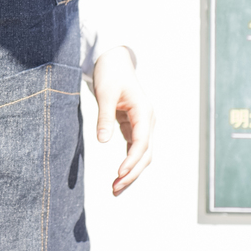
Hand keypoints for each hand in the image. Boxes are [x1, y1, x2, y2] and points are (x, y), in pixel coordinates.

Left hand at [91, 47, 153, 194]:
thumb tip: (102, 140)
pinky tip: (119, 176)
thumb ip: (104, 117)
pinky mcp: (135, 127)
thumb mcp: (105, 94)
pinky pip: (135, 149)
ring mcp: (143, 124)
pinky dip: (128, 163)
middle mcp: (148, 120)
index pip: (141, 142)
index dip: (131, 160)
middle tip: (115, 189)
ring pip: (142, 154)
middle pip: (145, 154)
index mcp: (144, 111)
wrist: (115, 60)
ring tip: (115, 188)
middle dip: (132, 173)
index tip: (119, 173)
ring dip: (131, 172)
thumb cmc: (110, 73)